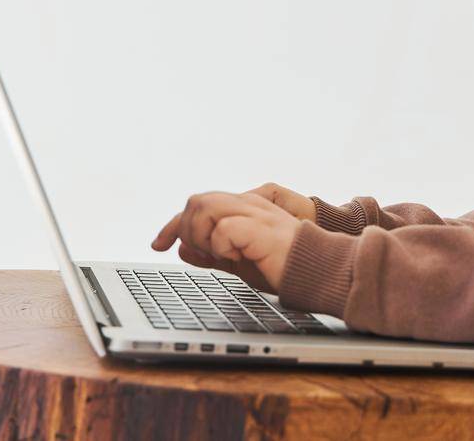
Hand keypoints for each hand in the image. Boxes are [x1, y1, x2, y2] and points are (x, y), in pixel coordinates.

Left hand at [149, 188, 305, 293]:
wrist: (315, 271)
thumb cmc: (282, 266)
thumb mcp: (238, 262)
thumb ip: (212, 253)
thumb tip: (184, 248)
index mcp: (242, 208)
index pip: (197, 205)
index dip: (173, 225)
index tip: (158, 244)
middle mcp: (246, 204)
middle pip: (196, 201)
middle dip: (187, 230)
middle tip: (204, 255)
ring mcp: (254, 213)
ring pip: (204, 208)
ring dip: (202, 236)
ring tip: (221, 254)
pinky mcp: (260, 229)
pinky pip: (224, 230)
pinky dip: (221, 247)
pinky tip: (238, 257)